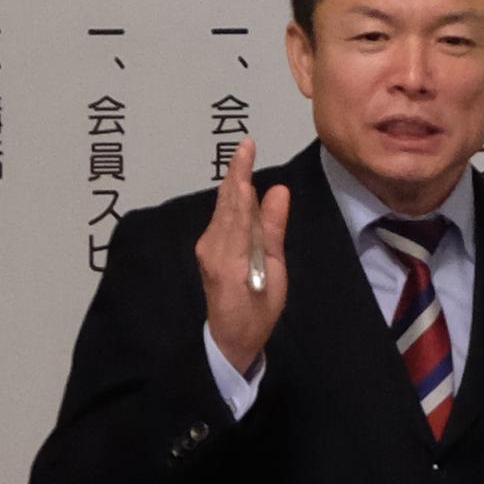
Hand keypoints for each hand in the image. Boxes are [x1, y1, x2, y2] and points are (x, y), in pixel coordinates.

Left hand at [199, 138, 293, 379]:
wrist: (230, 339)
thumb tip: (277, 191)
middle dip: (236, 172)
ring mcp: (206, 248)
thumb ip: (272, 230)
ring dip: (234, 184)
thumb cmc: (258, 312)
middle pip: (226, 201)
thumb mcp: (274, 274)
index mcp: (230, 253)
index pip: (237, 204)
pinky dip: (233, 202)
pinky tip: (241, 191)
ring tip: (244, 159)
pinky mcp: (207, 250)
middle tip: (246, 144)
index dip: (241, 173)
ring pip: (222, 209)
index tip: (247, 148)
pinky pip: (222, 220)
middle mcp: (212, 246)